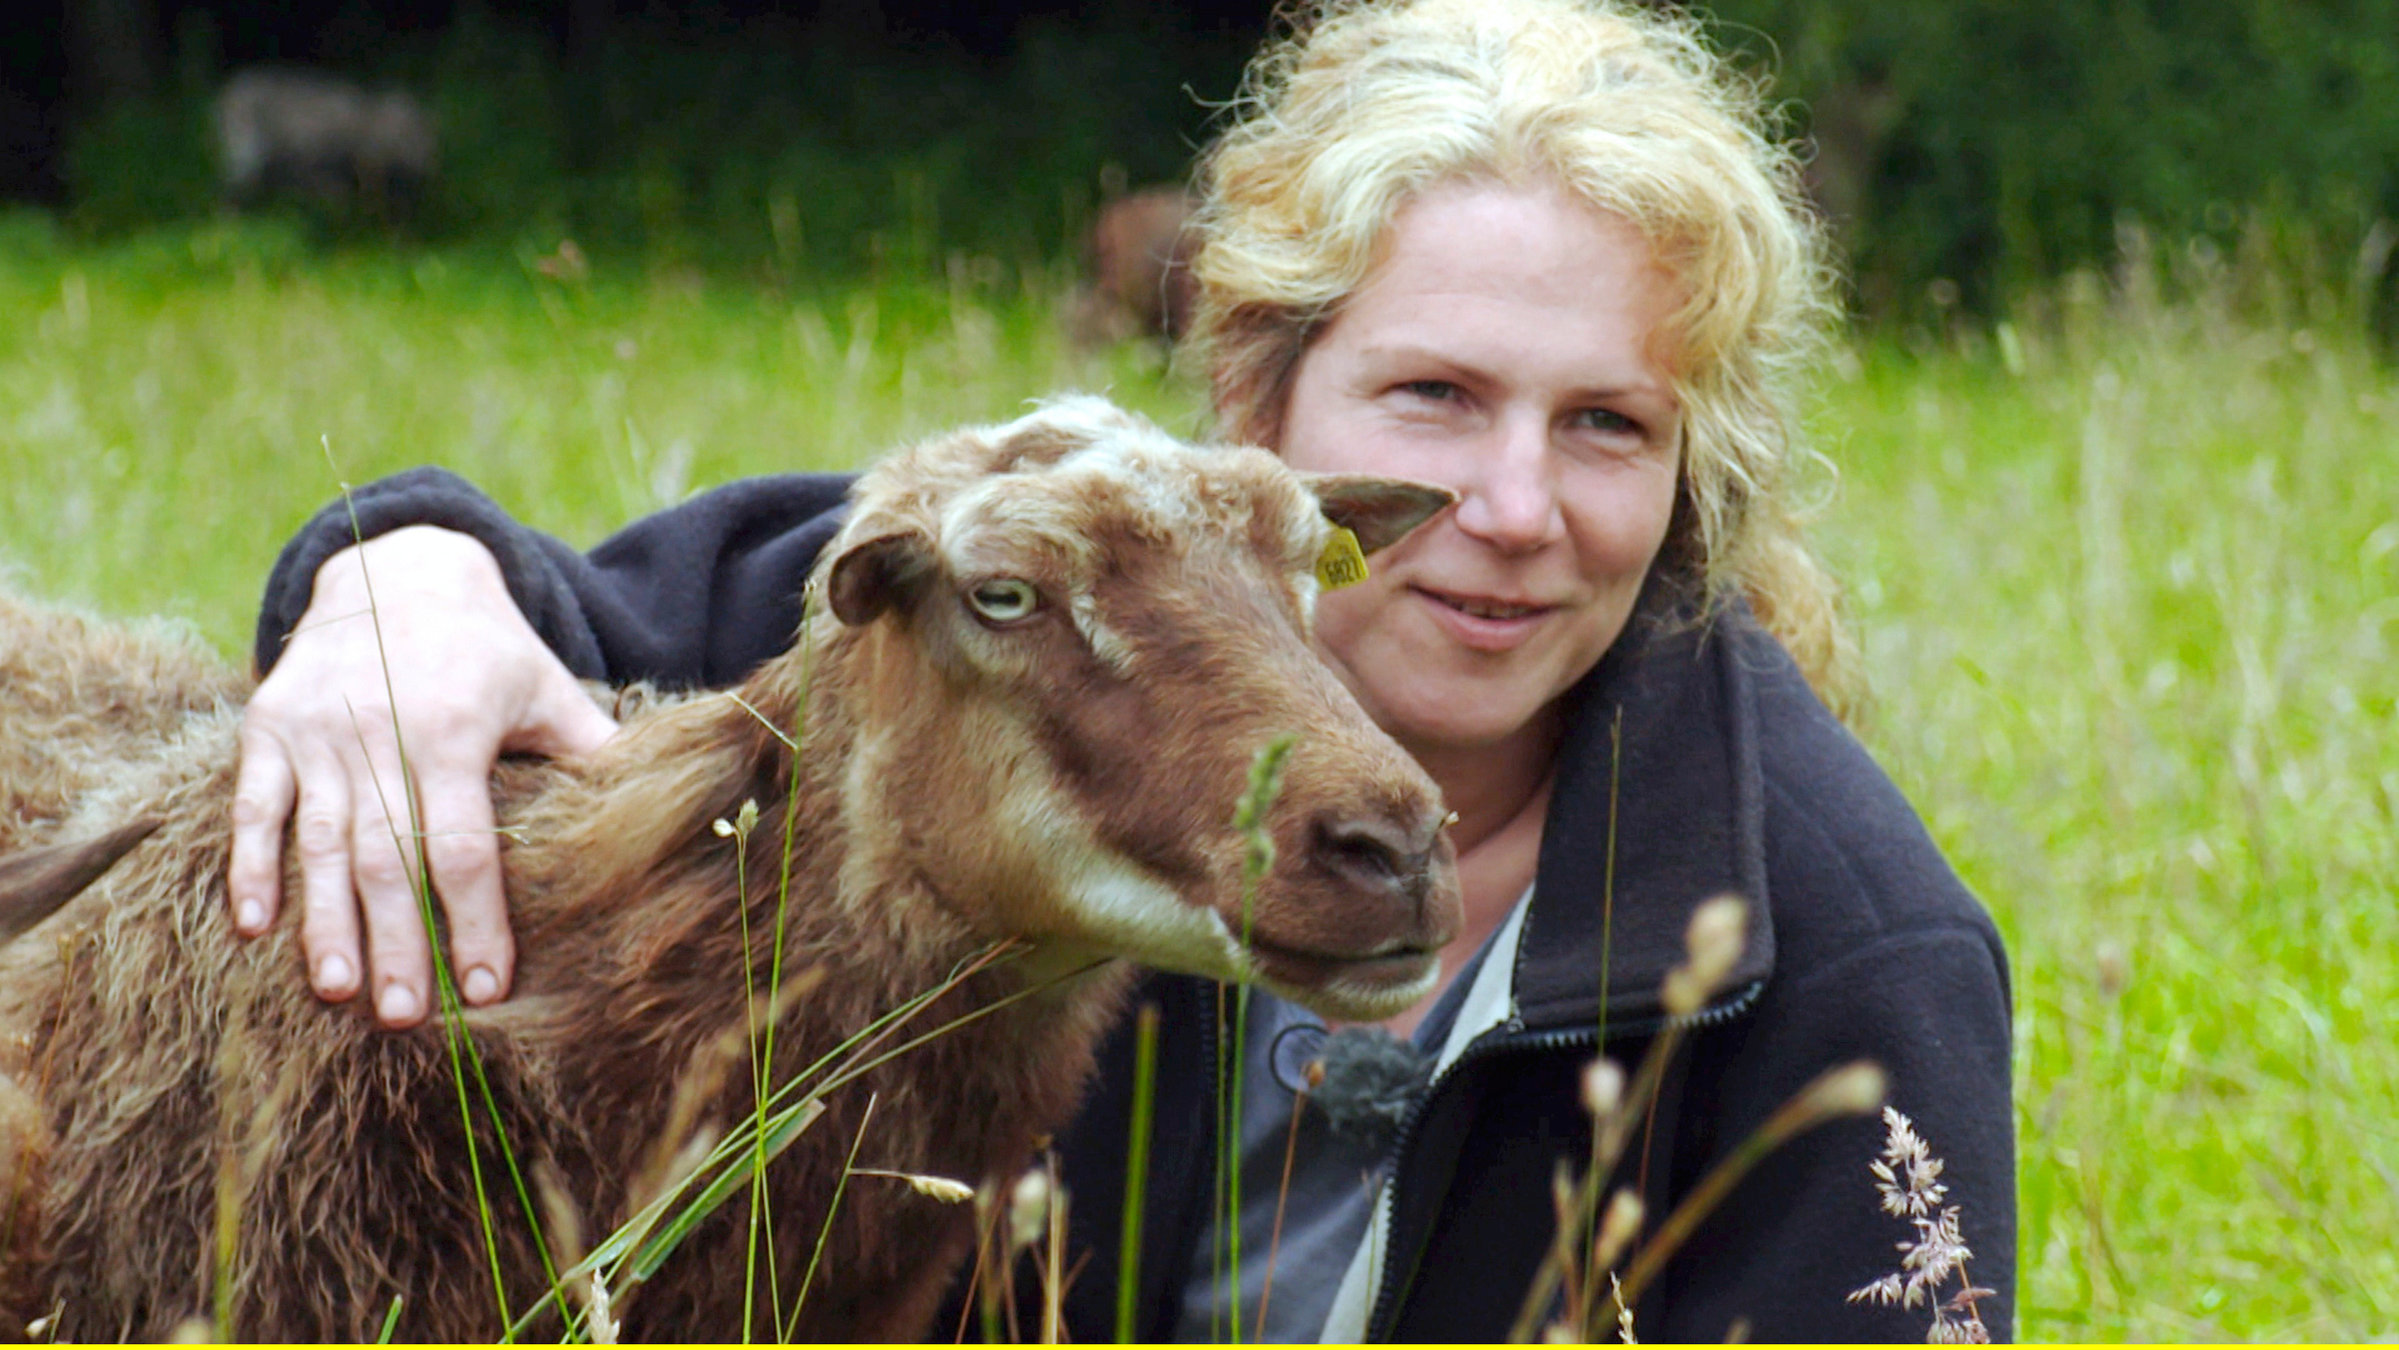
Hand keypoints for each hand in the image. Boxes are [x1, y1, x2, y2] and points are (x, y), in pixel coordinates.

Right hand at [230, 526, 619, 1025]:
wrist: (396, 567)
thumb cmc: (487, 646)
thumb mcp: (545, 685)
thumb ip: (590, 748)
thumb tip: (660, 811)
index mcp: (453, 730)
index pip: (465, 845)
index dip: (476, 919)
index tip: (484, 987)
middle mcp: (379, 732)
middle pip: (387, 857)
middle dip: (395, 941)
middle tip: (402, 1018)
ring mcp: (318, 731)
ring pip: (318, 842)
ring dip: (324, 921)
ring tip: (337, 990)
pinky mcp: (269, 726)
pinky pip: (253, 806)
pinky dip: (250, 865)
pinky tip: (252, 927)